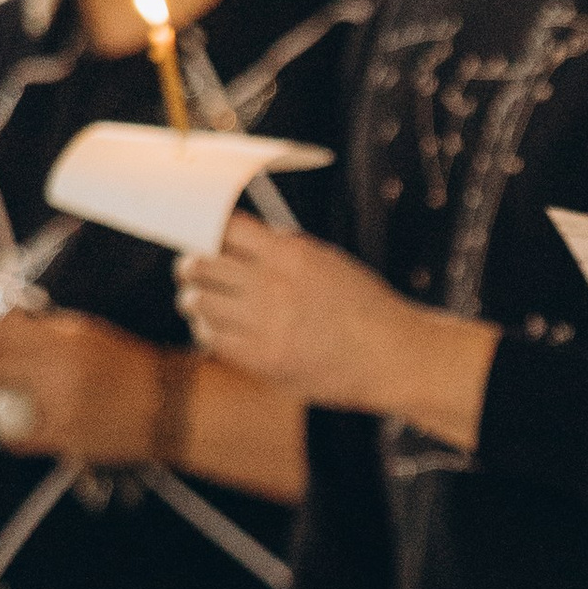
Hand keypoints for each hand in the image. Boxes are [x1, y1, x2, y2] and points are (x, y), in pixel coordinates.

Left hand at [0, 310, 175, 465]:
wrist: (173, 407)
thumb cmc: (130, 366)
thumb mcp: (87, 334)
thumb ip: (42, 331)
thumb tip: (1, 328)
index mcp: (61, 338)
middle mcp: (56, 369)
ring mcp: (59, 405)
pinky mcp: (66, 437)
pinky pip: (16, 437)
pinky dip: (4, 433)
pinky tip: (3, 429)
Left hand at [176, 218, 497, 448]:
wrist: (394, 357)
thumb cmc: (363, 308)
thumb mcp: (326, 262)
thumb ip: (279, 251)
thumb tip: (229, 241)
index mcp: (290, 253)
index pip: (224, 227)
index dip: (207, 230)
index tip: (205, 238)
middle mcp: (273, 285)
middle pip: (200, 263)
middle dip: (193, 265)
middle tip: (194, 271)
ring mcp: (266, 325)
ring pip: (197, 302)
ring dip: (195, 300)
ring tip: (206, 303)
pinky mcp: (263, 360)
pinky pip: (211, 337)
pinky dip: (208, 330)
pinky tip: (220, 329)